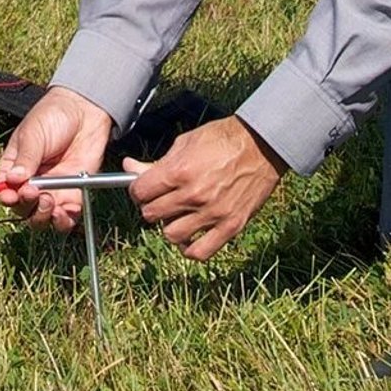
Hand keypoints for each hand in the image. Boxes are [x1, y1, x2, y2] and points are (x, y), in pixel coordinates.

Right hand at [0, 86, 114, 232]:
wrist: (85, 110)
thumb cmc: (52, 116)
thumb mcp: (33, 134)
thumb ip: (26, 158)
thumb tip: (13, 180)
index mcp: (14, 168)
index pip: (4, 190)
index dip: (7, 198)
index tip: (12, 196)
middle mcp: (30, 184)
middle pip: (22, 209)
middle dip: (27, 206)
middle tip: (35, 193)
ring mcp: (52, 191)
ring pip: (42, 218)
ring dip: (43, 217)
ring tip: (50, 203)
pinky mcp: (73, 195)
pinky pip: (66, 217)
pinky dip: (65, 220)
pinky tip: (66, 212)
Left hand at [124, 116, 286, 261]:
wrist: (261, 145)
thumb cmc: (222, 139)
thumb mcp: (185, 143)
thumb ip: (156, 162)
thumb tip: (129, 167)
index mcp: (179, 171)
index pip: (139, 193)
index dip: (137, 191)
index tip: (143, 189)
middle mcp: (193, 195)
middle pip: (151, 215)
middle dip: (151, 206)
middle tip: (161, 199)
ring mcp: (212, 213)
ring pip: (171, 235)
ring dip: (170, 226)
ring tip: (178, 215)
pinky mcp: (230, 226)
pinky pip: (200, 251)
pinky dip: (190, 248)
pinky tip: (190, 236)